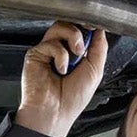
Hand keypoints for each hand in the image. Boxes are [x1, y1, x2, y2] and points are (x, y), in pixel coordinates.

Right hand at [15, 22, 108, 136]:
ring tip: (75, 55)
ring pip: (59, 27)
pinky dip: (60, 55)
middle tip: (84, 46)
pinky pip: (50, 43)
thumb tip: (101, 29)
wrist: (56, 113)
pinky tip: (60, 70)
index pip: (81, 30)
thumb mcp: (95, 71)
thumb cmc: (72, 99)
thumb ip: (99, 48)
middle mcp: (61, 50)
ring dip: (72, 38)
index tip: (95, 28)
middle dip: (81, 31)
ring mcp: (47, 51)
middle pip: (69, 23)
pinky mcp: (35, 54)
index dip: (88, 26)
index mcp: (75, 54)